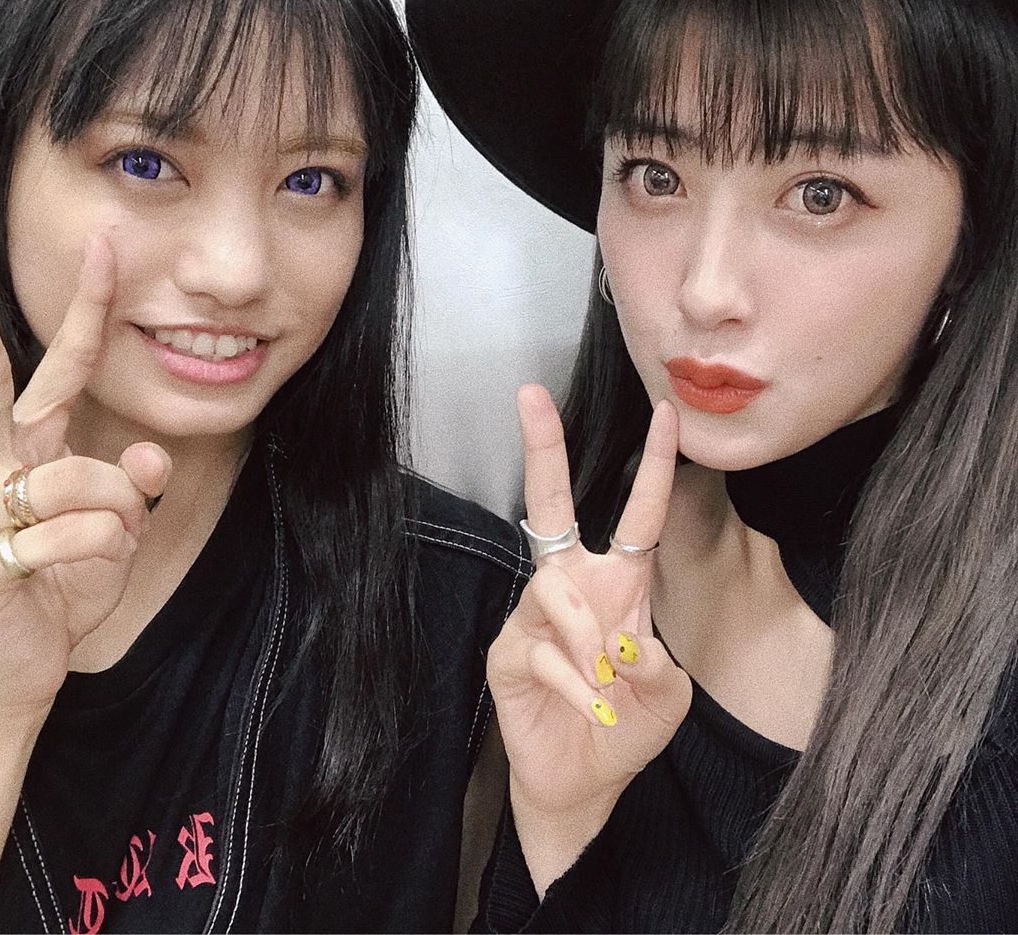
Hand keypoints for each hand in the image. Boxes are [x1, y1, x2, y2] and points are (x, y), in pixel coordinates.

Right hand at [0, 234, 169, 718]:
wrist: (22, 666)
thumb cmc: (67, 582)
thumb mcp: (118, 528)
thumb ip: (133, 485)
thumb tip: (148, 460)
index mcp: (21, 451)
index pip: (56, 370)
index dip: (83, 312)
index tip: (100, 245)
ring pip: (84, 480)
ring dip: (120, 518)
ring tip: (100, 550)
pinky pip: (80, 536)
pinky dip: (106, 556)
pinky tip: (76, 581)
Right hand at [487, 385, 690, 891]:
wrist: (581, 782)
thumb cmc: (626, 727)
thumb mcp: (666, 699)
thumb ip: (659, 668)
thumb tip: (627, 643)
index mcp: (617, 584)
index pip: (637, 516)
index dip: (654, 466)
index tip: (668, 413)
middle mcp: (572, 586)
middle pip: (550, 503)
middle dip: (542, 448)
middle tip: (530, 394)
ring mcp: (534, 616)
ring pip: (554, 588)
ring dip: (587, 638)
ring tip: (606, 681)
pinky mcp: (508, 651)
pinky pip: (542, 648)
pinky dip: (575, 683)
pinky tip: (593, 708)